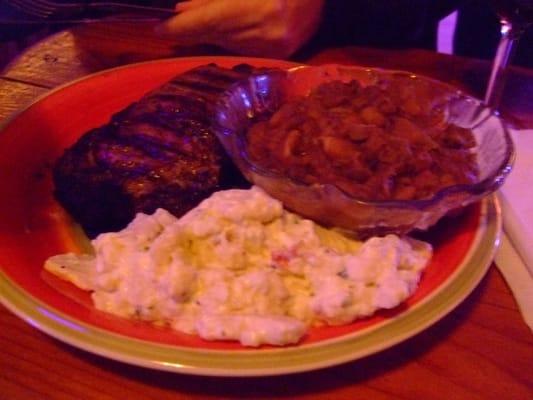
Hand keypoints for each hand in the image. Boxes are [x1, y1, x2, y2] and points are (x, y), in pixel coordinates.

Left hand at [155, 0, 324, 57]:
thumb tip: (184, 10)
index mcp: (257, 7)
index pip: (207, 22)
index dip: (180, 27)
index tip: (158, 29)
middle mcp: (266, 32)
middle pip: (216, 36)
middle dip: (195, 28)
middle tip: (177, 22)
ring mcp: (276, 46)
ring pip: (229, 45)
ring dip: (214, 33)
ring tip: (205, 20)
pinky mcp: (283, 53)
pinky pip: (247, 49)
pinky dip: (233, 39)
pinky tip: (230, 28)